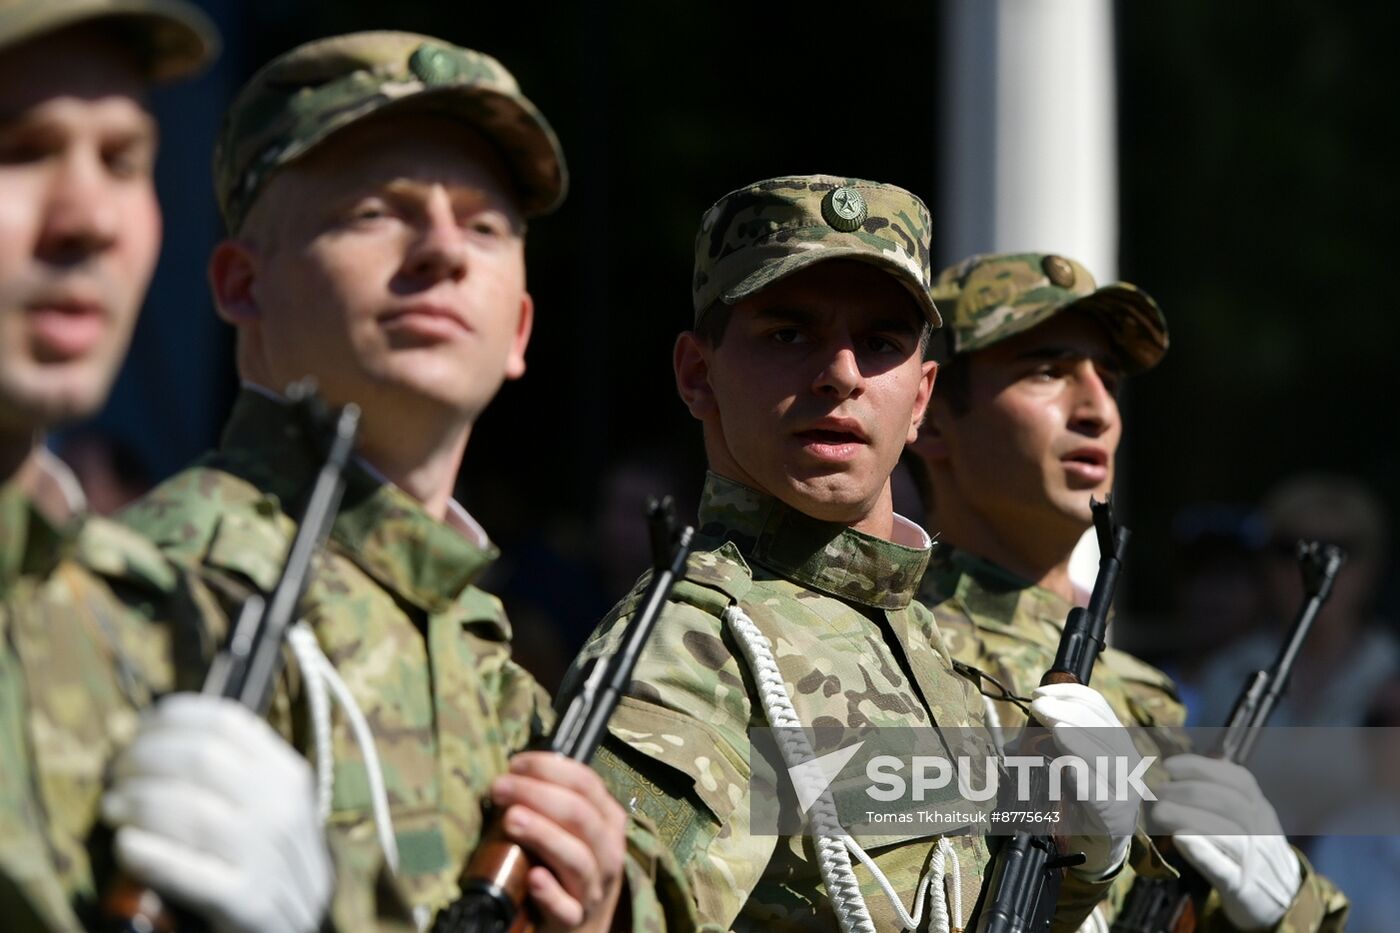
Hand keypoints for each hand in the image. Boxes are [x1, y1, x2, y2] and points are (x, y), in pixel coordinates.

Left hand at [101, 694, 332, 932]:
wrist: (297, 926)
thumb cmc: (267, 858)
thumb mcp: (269, 804)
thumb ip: (231, 772)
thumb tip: (159, 737)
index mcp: (287, 774)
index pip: (227, 723)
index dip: (174, 718)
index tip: (141, 727)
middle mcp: (281, 808)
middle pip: (202, 759)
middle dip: (144, 758)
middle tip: (116, 772)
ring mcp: (267, 856)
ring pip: (192, 812)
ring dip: (137, 802)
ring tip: (113, 808)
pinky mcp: (250, 902)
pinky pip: (191, 872)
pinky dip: (152, 855)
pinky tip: (126, 846)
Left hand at [491, 752, 627, 932]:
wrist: (578, 925)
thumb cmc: (566, 867)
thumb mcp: (570, 830)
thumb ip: (552, 804)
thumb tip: (513, 775)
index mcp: (608, 821)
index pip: (586, 783)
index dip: (550, 769)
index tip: (515, 764)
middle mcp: (608, 852)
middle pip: (580, 816)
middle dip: (537, 794)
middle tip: (500, 787)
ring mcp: (594, 888)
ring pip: (578, 858)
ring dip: (544, 834)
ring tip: (511, 819)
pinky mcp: (574, 920)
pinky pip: (567, 908)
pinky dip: (550, 892)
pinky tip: (533, 878)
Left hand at [1030, 683, 1140, 878]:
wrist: (1100, 844)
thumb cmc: (1080, 797)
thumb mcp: (1069, 762)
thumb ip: (1050, 744)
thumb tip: (1015, 738)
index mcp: (1116, 741)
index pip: (1098, 707)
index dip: (1070, 694)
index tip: (1040, 693)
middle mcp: (1127, 761)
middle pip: (1102, 727)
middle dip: (1068, 712)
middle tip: (1039, 706)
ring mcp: (1125, 788)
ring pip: (1105, 756)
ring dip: (1076, 737)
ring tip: (1053, 725)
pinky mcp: (1115, 814)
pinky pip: (1099, 792)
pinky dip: (1084, 776)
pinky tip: (1067, 766)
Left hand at [1149, 754, 1300, 928]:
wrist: (1283, 899)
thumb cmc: (1251, 848)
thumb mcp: (1248, 817)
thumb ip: (1222, 793)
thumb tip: (1179, 769)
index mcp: (1261, 809)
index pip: (1238, 779)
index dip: (1201, 767)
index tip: (1169, 765)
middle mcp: (1262, 830)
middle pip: (1228, 802)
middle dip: (1187, 791)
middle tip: (1157, 791)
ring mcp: (1255, 860)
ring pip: (1226, 832)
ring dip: (1188, 816)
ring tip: (1158, 811)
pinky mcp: (1242, 889)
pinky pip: (1224, 870)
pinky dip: (1202, 853)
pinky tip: (1178, 838)